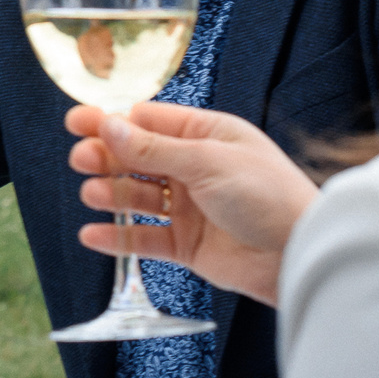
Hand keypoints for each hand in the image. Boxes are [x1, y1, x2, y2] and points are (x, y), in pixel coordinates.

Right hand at [66, 101, 318, 307]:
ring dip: (110, 195)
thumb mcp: (208, 162)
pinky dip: (117, 237)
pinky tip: (93, 235)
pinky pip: (144, 238)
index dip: (111, 123)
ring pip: (136, 197)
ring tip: (93, 195)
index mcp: (207, 136)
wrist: (301, 255)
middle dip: (105, 158)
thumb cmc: (269, 197)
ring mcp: (190, 207)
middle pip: (136, 159)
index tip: (77, 123)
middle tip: (81, 160)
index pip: (148, 122)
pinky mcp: (188, 245)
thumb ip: (153, 149)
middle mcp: (195, 169)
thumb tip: (109, 126)